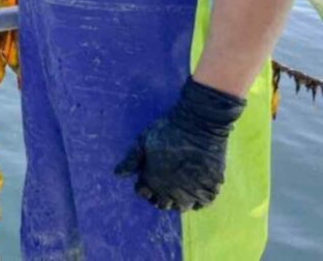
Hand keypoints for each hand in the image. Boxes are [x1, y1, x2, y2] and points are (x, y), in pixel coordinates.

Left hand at [115, 77, 244, 210]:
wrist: (198, 122)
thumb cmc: (167, 129)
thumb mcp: (143, 141)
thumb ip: (131, 160)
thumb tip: (117, 174)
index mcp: (154, 180)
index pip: (144, 194)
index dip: (143, 187)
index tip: (146, 179)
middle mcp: (173, 190)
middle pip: (164, 204)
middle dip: (160, 196)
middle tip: (163, 183)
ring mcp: (193, 190)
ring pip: (183, 206)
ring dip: (179, 201)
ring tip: (179, 188)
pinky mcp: (212, 185)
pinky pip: (204, 202)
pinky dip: (199, 200)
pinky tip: (196, 190)